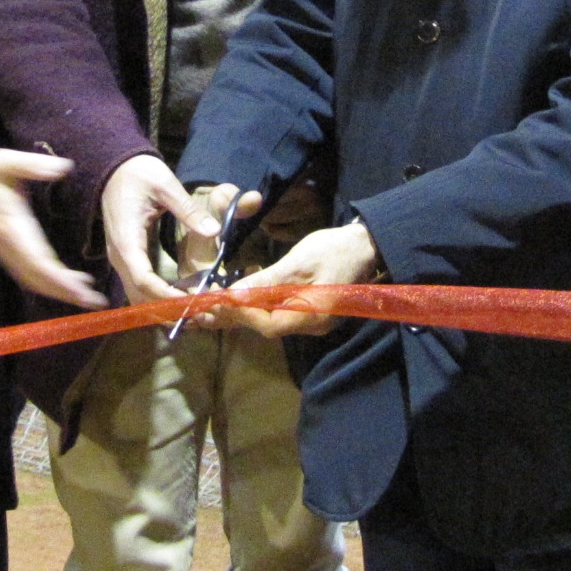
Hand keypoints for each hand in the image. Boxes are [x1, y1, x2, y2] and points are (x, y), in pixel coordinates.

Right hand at [0, 149, 104, 310]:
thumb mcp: (2, 160)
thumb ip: (31, 165)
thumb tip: (62, 167)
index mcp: (11, 227)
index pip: (37, 261)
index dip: (59, 278)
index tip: (81, 288)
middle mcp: (9, 246)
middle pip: (38, 278)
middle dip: (66, 292)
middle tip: (95, 302)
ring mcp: (6, 251)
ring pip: (34, 279)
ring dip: (60, 291)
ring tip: (88, 298)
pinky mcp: (6, 251)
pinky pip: (28, 274)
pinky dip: (49, 283)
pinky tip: (69, 283)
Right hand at [101, 155, 209, 303]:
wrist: (115, 168)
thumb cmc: (138, 173)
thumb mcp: (165, 185)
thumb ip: (187, 209)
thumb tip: (213, 231)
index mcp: (127, 239)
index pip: (143, 279)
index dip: (166, 296)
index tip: (193, 303)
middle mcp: (120, 256)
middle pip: (140, 296)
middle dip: (170, 309)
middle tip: (202, 316)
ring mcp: (121, 259)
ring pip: (138, 296)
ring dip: (164, 309)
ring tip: (196, 314)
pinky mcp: (127, 259)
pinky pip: (139, 287)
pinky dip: (158, 300)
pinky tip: (181, 302)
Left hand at [225, 219, 378, 336]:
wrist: (367, 245)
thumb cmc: (335, 250)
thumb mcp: (298, 262)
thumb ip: (267, 281)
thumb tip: (234, 294)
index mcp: (312, 316)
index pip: (268, 324)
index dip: (241, 314)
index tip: (216, 302)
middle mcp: (312, 325)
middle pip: (266, 326)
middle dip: (235, 316)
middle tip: (203, 310)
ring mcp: (313, 320)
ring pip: (271, 320)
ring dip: (244, 310)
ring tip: (216, 302)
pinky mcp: (312, 310)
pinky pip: (280, 312)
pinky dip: (259, 304)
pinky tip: (245, 293)